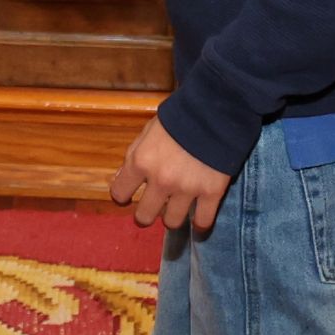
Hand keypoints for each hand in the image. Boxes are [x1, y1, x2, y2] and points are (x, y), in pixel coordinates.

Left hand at [111, 115, 230, 230]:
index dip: (123, 195)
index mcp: (141, 162)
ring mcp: (187, 189)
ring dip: (172, 218)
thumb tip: (122, 178)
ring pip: (172, 222)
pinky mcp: (211, 193)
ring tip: (176, 209)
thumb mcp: (147, 132)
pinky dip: (200, 223)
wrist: (214, 111)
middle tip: (152, 209)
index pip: (120, 193)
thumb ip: (134, 155)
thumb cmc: (177, 118)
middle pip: (144, 216)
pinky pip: (203, 221)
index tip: (128, 196)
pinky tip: (198, 219)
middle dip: (145, 214)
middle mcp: (161, 180)